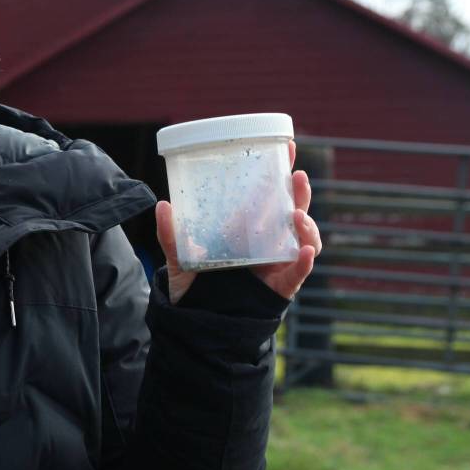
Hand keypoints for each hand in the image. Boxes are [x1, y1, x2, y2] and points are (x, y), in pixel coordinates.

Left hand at [155, 140, 322, 303]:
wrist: (196, 322)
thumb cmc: (193, 284)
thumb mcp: (179, 256)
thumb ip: (171, 234)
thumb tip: (163, 205)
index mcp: (247, 227)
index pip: (269, 194)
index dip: (280, 171)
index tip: (286, 147)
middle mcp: (267, 241)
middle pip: (293, 210)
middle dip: (299, 191)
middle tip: (297, 175)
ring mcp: (277, 263)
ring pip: (304, 238)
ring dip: (306, 224)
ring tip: (295, 214)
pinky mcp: (281, 286)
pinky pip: (299, 272)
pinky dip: (306, 262)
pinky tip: (304, 251)